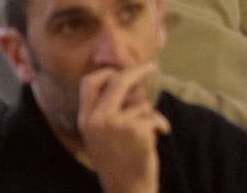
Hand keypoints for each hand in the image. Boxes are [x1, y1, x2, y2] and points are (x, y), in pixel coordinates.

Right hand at [77, 63, 169, 192]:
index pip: (89, 82)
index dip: (107, 71)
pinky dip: (161, 125)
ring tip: (145, 136)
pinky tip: (155, 140)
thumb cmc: (120, 160)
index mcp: (85, 120)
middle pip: (118, 80)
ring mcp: (116, 124)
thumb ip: (113, 108)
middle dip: (137, 71)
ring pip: (141, 103)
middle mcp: (97, 120)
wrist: (127, 189)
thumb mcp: (105, 133)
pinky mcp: (136, 130)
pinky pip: (154, 116)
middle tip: (152, 66)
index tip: (122, 68)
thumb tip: (133, 79)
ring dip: (149, 115)